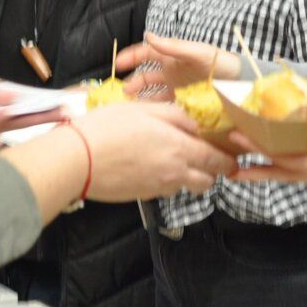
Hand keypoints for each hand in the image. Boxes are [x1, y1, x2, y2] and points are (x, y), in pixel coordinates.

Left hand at [0, 64, 62, 155]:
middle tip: (65, 111)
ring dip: (30, 120)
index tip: (56, 98)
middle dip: (41, 113)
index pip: (16, 99)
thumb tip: (14, 96)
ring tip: (53, 114)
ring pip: (8, 126)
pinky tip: (12, 114)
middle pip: (18, 115)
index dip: (35, 99)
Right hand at [75, 101, 235, 200]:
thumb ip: (174, 115)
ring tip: (173, 158)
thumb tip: (195, 122)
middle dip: (212, 171)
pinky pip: (165, 190)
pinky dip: (167, 180)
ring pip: (187, 187)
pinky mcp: (143, 196)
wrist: (77, 159)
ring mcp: (158, 187)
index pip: (217, 160)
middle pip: (208, 181)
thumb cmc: (106, 129)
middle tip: (205, 157)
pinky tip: (150, 165)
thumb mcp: (144, 110)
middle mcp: (174, 173)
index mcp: (179, 148)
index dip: (228, 159)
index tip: (230, 154)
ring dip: (189, 176)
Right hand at [117, 32, 238, 99]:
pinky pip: (164, 107)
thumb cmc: (220, 63)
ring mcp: (176, 88)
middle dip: (132, 83)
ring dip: (140, 99)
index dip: (130, 57)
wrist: (241, 85)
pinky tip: (148, 119)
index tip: (117, 65)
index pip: (145, 54)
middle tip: (122, 94)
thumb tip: (149, 35)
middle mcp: (171, 72)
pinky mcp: (183, 103)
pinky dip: (154, 111)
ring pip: (152, 93)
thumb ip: (173, 46)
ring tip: (131, 109)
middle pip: (145, 76)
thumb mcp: (197, 53)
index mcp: (172, 57)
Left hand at [231, 102, 306, 195]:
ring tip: (250, 170)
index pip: (277, 155)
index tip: (235, 136)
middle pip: (277, 172)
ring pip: (288, 173)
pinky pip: (301, 171)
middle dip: (254, 169)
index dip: (255, 146)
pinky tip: (288, 160)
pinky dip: (287, 166)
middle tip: (231, 172)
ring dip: (268, 169)